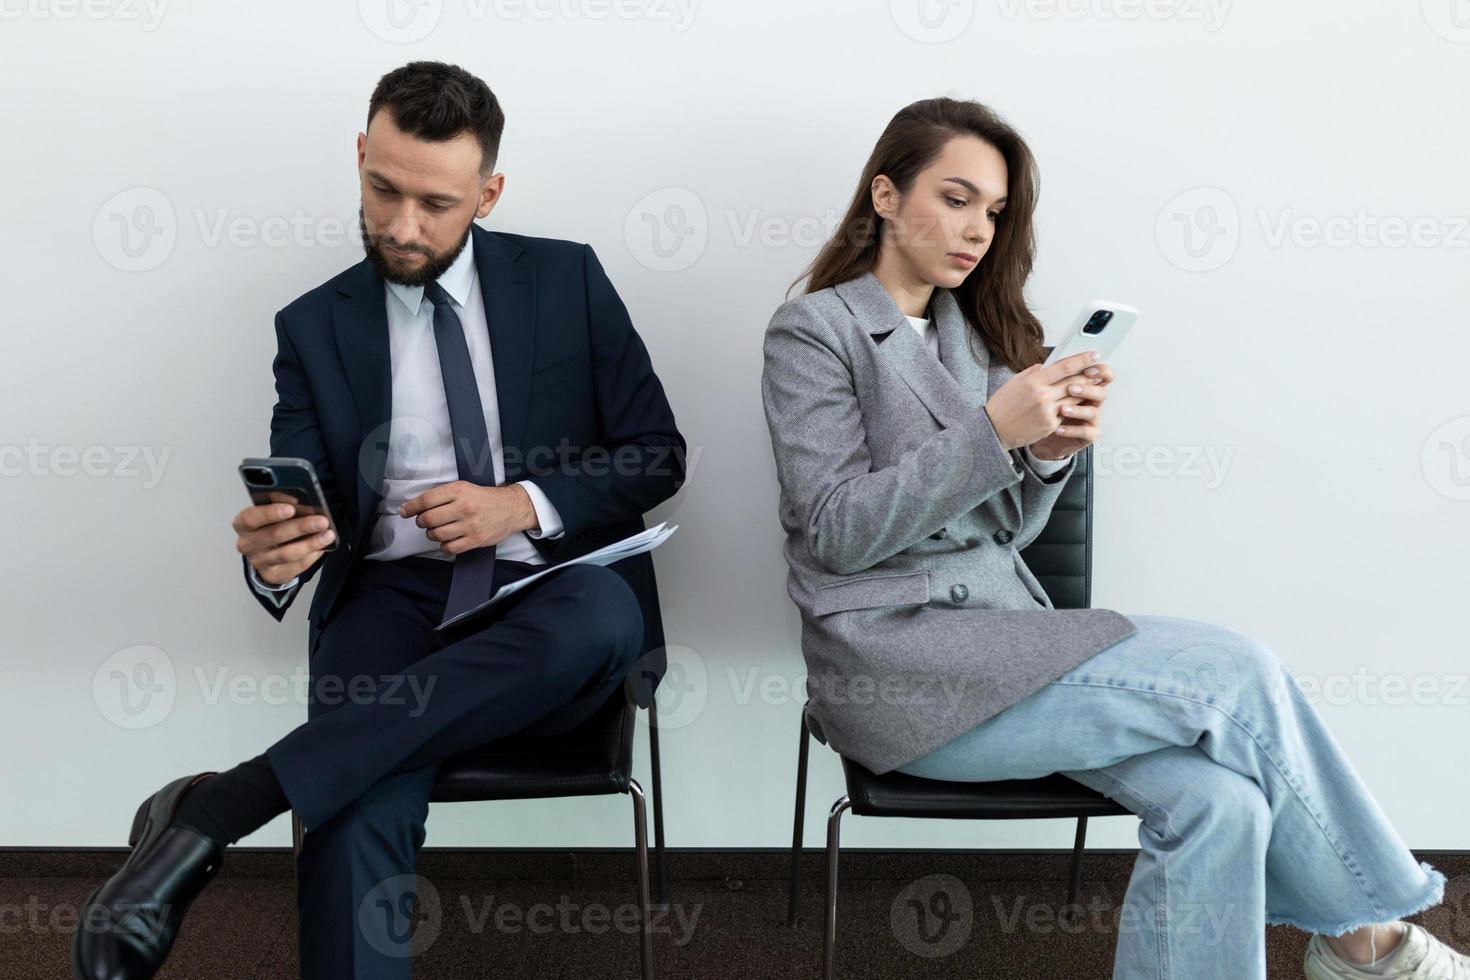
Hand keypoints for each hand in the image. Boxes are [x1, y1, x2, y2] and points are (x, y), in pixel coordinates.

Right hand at [234, 491, 334, 585]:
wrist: (265, 551)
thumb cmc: (270, 525)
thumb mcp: (270, 511)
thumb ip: (280, 503)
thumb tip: (298, 500)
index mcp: (243, 524)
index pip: (251, 518)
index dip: (271, 513)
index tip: (291, 508)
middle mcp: (247, 544)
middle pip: (275, 535)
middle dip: (301, 527)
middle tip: (322, 521)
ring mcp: (259, 561)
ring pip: (286, 554)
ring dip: (310, 544)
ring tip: (328, 535)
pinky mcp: (272, 574)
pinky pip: (294, 567)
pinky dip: (310, 557)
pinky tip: (321, 548)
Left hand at [400, 481, 536, 555]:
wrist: (511, 508)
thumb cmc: (484, 498)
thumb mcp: (464, 488)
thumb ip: (442, 496)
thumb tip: (414, 507)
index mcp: (459, 491)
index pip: (427, 500)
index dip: (411, 507)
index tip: (404, 511)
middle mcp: (464, 507)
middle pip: (429, 519)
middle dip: (421, 522)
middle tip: (424, 521)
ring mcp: (470, 525)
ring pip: (437, 534)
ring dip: (432, 534)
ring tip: (438, 530)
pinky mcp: (476, 540)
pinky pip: (449, 548)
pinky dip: (444, 545)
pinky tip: (448, 539)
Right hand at [984, 350, 1109, 451]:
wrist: (994, 430)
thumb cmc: (1002, 405)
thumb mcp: (1014, 382)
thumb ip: (1033, 372)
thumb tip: (1047, 366)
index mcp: (1033, 381)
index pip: (1065, 367)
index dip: (1083, 360)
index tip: (1094, 355)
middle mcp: (1043, 395)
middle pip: (1075, 382)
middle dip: (1089, 376)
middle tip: (1098, 371)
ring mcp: (1048, 411)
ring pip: (1074, 398)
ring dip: (1084, 392)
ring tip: (1090, 387)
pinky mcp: (1051, 425)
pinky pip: (1066, 413)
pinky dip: (1070, 408)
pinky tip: (1073, 405)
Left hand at [1028, 359, 1113, 459]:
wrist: (1038, 434)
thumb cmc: (1044, 411)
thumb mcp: (1044, 392)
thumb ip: (1048, 379)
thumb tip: (1041, 366)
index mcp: (1085, 387)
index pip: (1101, 375)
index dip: (1099, 371)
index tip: (1087, 369)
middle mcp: (1091, 402)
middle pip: (1101, 392)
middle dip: (1087, 389)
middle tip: (1071, 388)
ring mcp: (1091, 419)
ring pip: (1093, 412)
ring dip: (1078, 410)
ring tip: (1062, 409)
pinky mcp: (1088, 435)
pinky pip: (1086, 432)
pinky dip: (1072, 430)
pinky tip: (1058, 429)